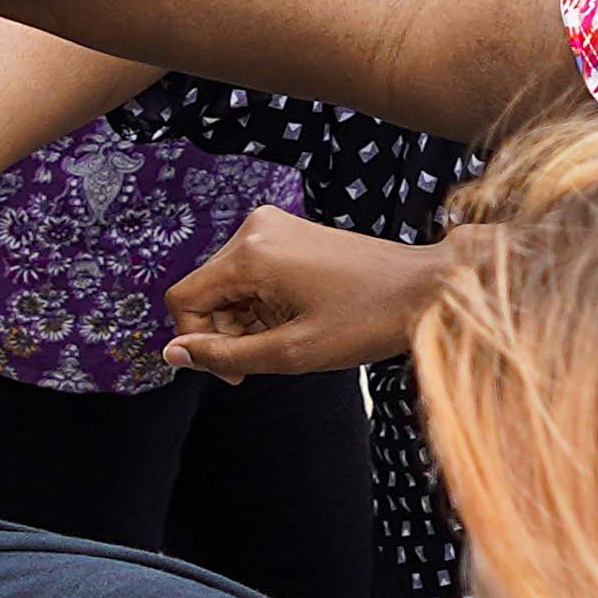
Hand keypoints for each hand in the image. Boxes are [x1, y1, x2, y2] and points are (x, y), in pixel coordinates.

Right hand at [160, 206, 437, 380]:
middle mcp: (254, 229)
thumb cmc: (367, 321)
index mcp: (250, 253)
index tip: (237, 371)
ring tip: (293, 335)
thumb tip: (171, 354)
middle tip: (272, 356)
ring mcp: (273, 226)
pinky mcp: (289, 232)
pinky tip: (299, 316)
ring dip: (248, 320)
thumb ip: (225, 355)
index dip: (197, 341)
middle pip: (206, 292)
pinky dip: (264, 303)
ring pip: (229, 286)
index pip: (183, 299)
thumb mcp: (292, 352)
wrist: (426, 287)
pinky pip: (252, 274)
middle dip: (228, 331)